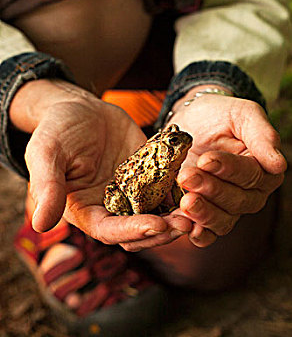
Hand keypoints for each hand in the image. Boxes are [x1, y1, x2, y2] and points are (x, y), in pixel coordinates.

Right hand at [10, 79, 191, 250]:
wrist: (82, 108)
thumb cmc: (58, 129)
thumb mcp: (47, 152)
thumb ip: (47, 186)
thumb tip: (41, 225)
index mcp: (85, 211)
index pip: (109, 231)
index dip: (133, 231)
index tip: (158, 224)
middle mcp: (112, 208)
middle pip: (140, 231)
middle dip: (163, 231)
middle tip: (188, 223)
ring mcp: (134, 195)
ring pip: (160, 215)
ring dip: (179, 217)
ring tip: (201, 210)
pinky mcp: (152, 179)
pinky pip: (170, 192)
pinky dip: (185, 195)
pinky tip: (203, 190)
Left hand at [166, 85, 285, 247]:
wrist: (193, 123)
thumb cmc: (222, 115)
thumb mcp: (243, 114)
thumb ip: (263, 135)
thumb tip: (279, 164)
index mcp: (266, 170)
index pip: (251, 174)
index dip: (229, 169)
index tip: (207, 159)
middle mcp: (251, 194)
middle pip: (238, 201)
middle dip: (211, 190)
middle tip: (187, 176)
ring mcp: (229, 209)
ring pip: (223, 221)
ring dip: (203, 214)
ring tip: (184, 201)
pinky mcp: (207, 218)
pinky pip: (207, 235)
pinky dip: (198, 234)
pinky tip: (185, 227)